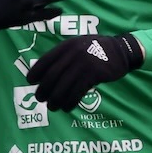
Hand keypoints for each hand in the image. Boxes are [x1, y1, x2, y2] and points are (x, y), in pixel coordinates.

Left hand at [26, 32, 140, 111]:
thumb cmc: (96, 50)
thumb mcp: (78, 45)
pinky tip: (67, 107)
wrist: (122, 50)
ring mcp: (84, 64)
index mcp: (67, 46)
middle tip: (40, 99)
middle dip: (43, 89)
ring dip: (55, 100)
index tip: (30, 81)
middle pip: (52, 76)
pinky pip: (77, 92)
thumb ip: (63, 55)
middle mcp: (73, 53)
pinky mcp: (94, 74)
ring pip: (63, 86)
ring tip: (52, 107)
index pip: (46, 59)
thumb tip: (44, 73)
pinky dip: (70, 102)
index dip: (35, 71)